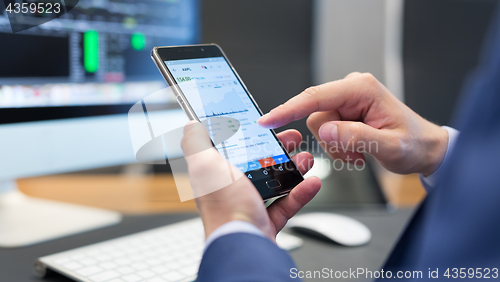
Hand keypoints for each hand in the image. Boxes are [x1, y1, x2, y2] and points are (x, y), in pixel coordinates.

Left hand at [181, 121, 320, 240]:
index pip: (231, 146)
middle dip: (278, 149)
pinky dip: (300, 193)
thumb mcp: (206, 166)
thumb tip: (190, 125)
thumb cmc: (224, 208)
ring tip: (305, 159)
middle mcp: (230, 189)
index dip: (248, 133)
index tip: (265, 124)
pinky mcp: (265, 221)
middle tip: (292, 139)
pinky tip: (311, 183)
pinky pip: (286, 204)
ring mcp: (248, 205)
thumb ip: (196, 144)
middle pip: (257, 162)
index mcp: (215, 173)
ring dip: (292, 169)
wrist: (245, 245)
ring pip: (274, 181)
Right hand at [258, 72, 448, 175]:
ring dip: (335, 146)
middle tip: (353, 155)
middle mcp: (352, 89)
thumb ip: (356, 137)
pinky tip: (356, 150)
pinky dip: (338, 146)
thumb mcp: (389, 146)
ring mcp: (347, 100)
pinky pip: (326, 130)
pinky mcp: (345, 110)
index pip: (316, 97)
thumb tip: (325, 130)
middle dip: (330, 141)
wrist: (423, 149)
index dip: (289, 109)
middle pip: (316, 115)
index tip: (268, 120)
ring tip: (358, 153)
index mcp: (361, 89)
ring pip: (319, 126)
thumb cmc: (413, 144)